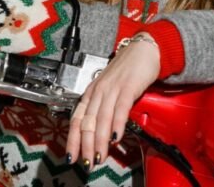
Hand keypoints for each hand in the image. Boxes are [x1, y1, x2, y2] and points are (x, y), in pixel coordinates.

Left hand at [65, 35, 159, 171]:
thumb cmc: (126, 70)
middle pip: (88, 122)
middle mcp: (98, 90)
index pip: (77, 118)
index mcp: (91, 92)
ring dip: (100, 140)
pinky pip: (120, 108)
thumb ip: (104, 108)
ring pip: (101, 118)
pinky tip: (116, 137)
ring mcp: (112, 88)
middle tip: (88, 163)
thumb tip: (99, 133)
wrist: (141, 49)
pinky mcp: (127, 87)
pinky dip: (117, 124)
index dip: (74, 138)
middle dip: (86, 145)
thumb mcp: (109, 89)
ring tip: (100, 157)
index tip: (72, 156)